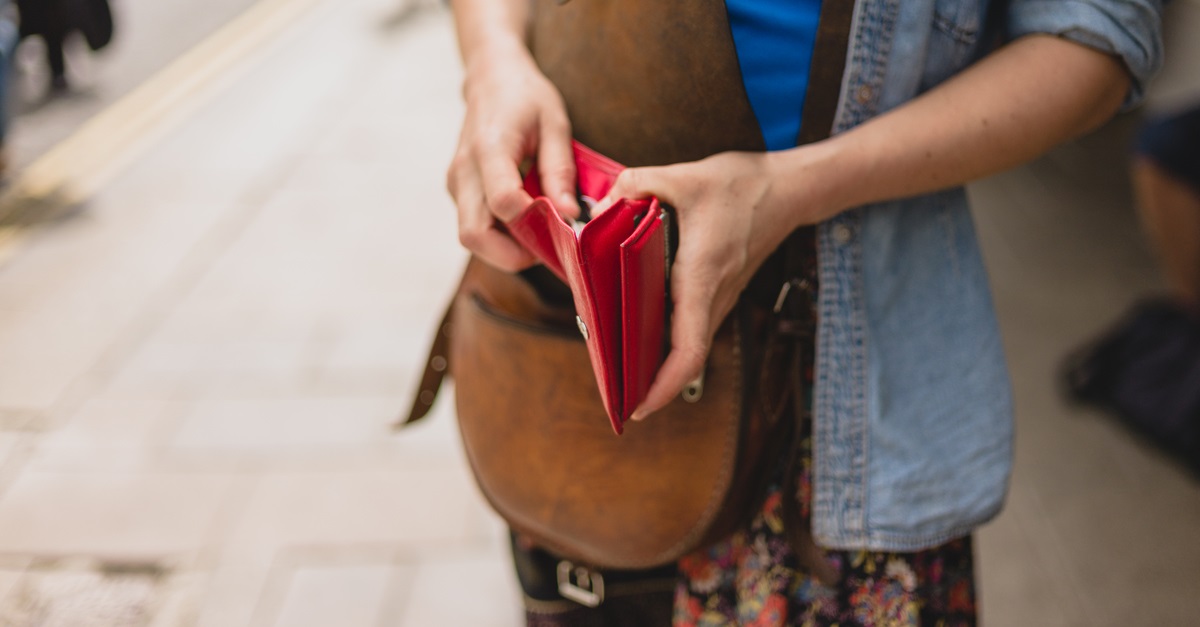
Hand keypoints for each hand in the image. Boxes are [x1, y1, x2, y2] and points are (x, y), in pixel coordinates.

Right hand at [446, 48, 578, 270]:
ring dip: (505, 249)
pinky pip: (474, 226)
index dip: (534, 223)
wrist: (491, 78)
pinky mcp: (457, 191)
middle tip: (549, 247)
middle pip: (474, 234)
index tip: (564, 224)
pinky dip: (500, 237)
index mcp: (490, 148)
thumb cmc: (526, 97)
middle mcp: (464, 170)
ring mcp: (455, 183)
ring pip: (471, 237)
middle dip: (513, 254)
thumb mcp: (555, 124)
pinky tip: (527, 223)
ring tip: (541, 235)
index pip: (503, 202)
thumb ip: (560, 171)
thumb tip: (570, 215)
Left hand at [597, 151, 822, 419]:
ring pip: (689, 346)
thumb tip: (603, 206)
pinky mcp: (719, 292)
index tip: (639, 406)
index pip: (689, 348)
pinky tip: (637, 335)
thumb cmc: (741, 186)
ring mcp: (720, 297)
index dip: (665, 385)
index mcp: (701, 275)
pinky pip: (692, 328)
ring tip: (619, 373)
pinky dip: (667, 342)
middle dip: (651, 385)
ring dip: (658, 366)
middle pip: (685, 358)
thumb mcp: (682, 176)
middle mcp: (713, 295)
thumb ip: (635, 185)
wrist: (787, 190)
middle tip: (614, 396)